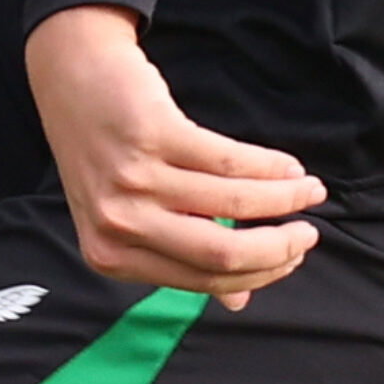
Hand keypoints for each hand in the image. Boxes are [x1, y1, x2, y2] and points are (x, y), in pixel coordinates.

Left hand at [23, 4, 326, 302]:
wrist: (73, 78)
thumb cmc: (108, 151)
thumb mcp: (132, 216)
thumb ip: (182, 260)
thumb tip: (239, 305)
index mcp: (111, 257)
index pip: (204, 279)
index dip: (260, 272)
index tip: (293, 256)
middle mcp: (117, 225)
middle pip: (222, 254)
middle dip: (279, 247)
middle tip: (309, 234)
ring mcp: (132, 180)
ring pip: (232, 204)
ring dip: (284, 198)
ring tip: (309, 189)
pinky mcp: (151, 136)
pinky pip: (229, 161)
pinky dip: (269, 166)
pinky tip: (289, 167)